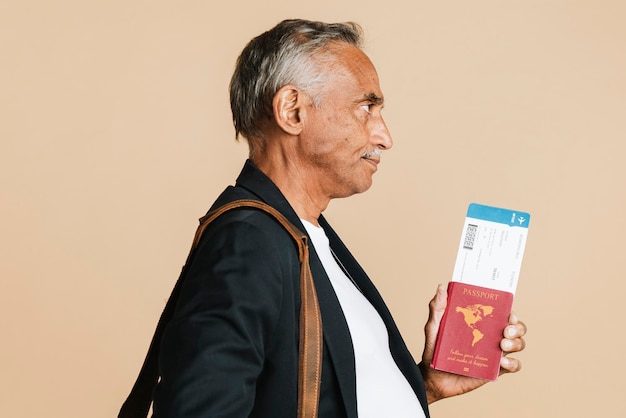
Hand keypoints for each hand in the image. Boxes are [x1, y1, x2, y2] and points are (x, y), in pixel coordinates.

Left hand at [419, 284, 526, 403]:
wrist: (433, 377)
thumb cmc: (434, 349)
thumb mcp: (434, 327)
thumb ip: (437, 308)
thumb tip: (441, 287)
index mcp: (481, 322)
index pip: (501, 312)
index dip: (510, 310)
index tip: (508, 312)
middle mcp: (491, 336)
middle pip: (516, 327)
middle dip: (517, 327)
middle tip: (506, 330)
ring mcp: (494, 353)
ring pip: (518, 344)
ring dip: (516, 343)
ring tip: (502, 345)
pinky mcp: (495, 370)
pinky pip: (513, 366)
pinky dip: (513, 363)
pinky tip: (502, 362)